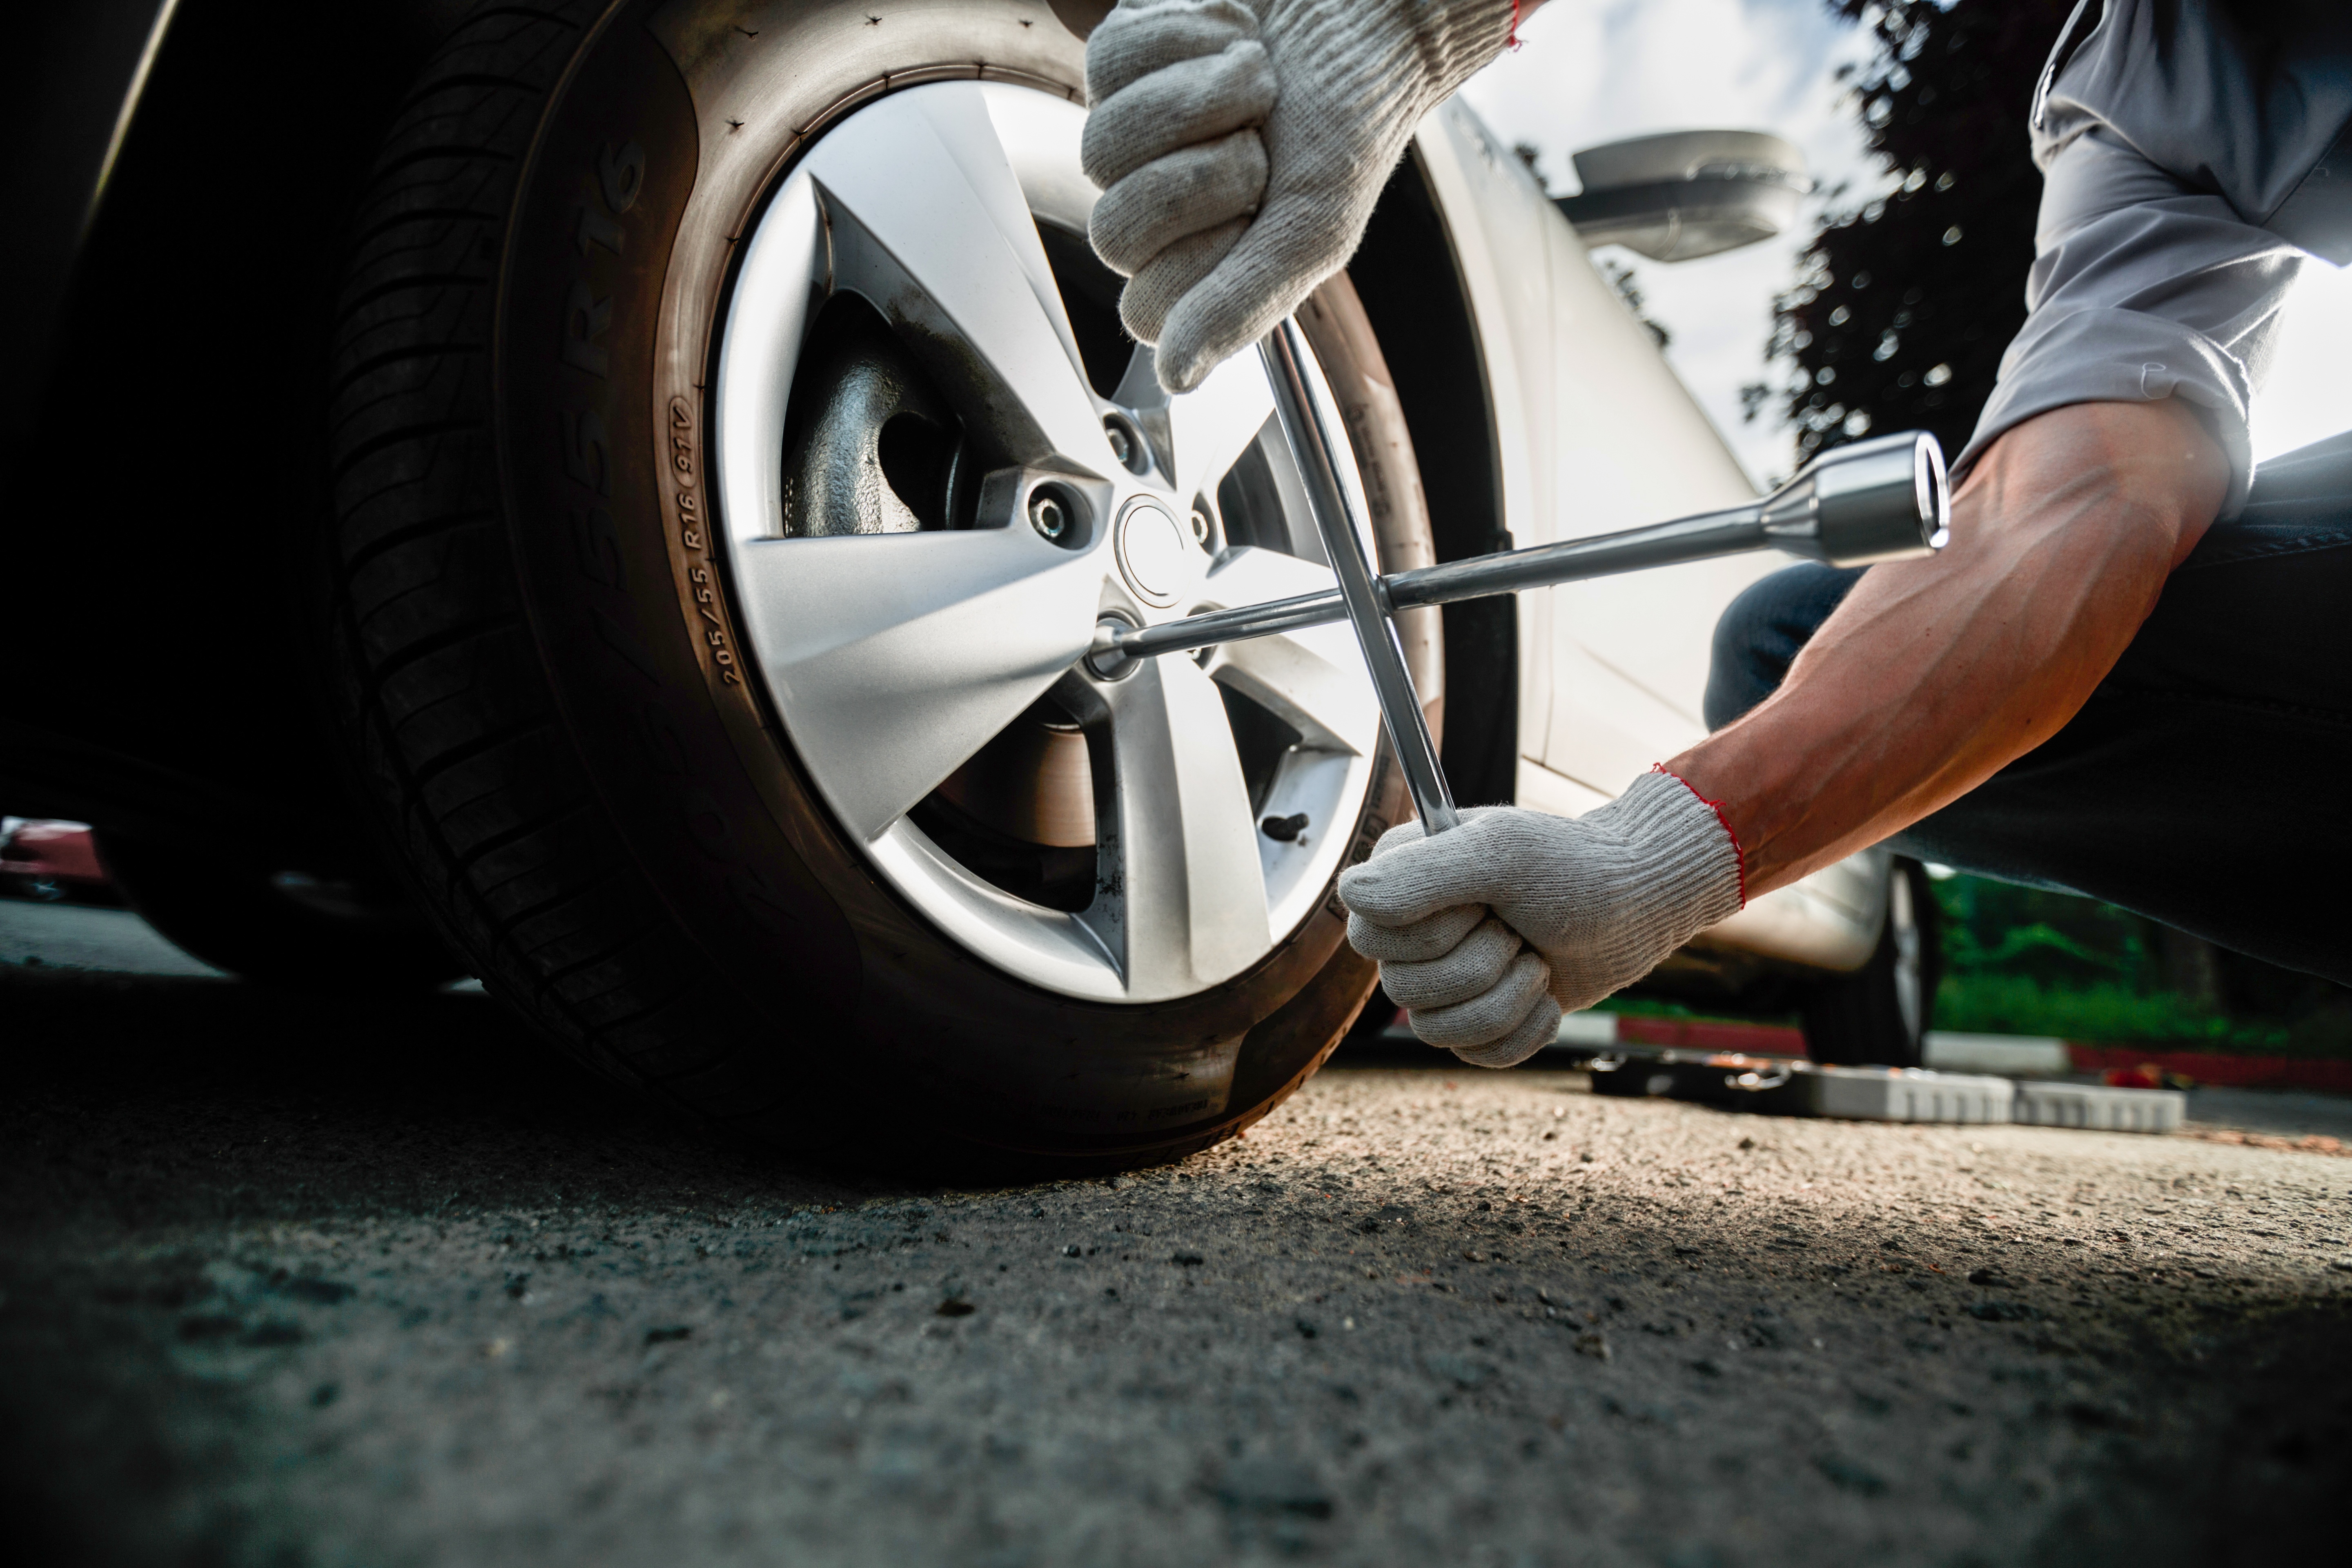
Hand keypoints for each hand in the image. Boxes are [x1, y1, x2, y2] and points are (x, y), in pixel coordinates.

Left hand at [1082, 0, 1517, 391]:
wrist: (1366, 16)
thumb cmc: (1350, 122)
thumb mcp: (1312, 230)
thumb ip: (1241, 307)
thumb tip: (1178, 377)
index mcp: (1202, 266)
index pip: (1145, 309)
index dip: (1198, 260)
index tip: (1259, 217)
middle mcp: (1156, 208)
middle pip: (1115, 231)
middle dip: (1203, 178)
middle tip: (1261, 147)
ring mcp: (1131, 135)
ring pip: (1102, 148)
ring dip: (1200, 104)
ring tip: (1256, 83)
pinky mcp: (1121, 60)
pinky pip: (1114, 66)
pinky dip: (1187, 41)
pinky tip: (1233, 37)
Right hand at [1338, 771, 1744, 1066]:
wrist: (1639, 906)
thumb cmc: (1574, 868)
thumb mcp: (1503, 854)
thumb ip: (1424, 872)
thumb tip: (1351, 897)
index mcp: (1402, 876)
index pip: (1369, 931)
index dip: (1432, 933)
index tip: (1481, 903)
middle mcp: (1412, 929)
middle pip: (1401, 988)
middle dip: (1480, 966)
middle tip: (1518, 929)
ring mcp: (1443, 977)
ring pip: (1433, 1029)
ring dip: (1505, 1000)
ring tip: (1538, 962)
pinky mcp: (1478, 1018)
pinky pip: (1471, 1055)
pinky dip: (1521, 1033)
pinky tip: (1548, 1000)